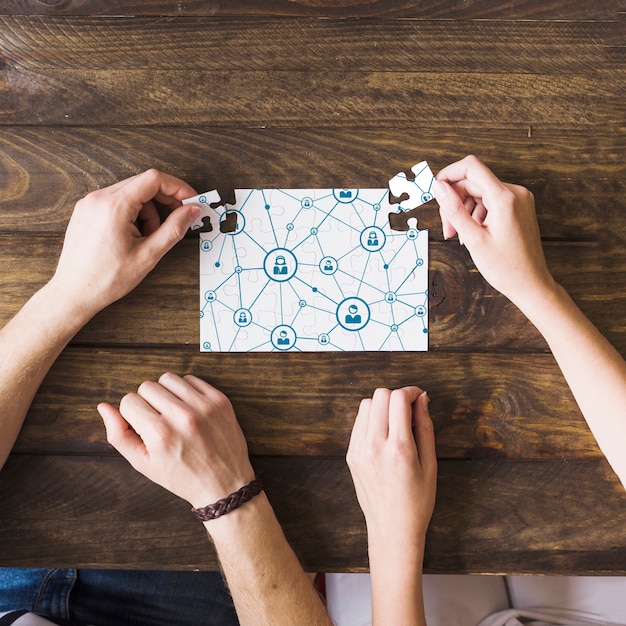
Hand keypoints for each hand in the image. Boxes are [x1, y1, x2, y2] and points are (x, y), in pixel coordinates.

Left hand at [50, 169, 200, 319]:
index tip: (191, 201)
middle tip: (179, 218)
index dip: (178, 188)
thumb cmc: (106, 278)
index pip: (154, 179)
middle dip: (165, 200)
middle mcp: (99, 198)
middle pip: (143, 184)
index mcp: (114, 206)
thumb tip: (191, 211)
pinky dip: (132, 214)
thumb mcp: (148, 255)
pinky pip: (117, 202)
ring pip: (131, 194)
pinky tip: (133, 236)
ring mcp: (89, 203)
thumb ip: (174, 229)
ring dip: (147, 211)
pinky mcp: (86, 211)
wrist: (74, 292)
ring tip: (147, 238)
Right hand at [97, 373, 255, 508]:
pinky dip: (186, 390)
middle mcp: (182, 416)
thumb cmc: (181, 476)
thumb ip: (119, 435)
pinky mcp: (220, 400)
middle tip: (158, 421)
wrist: (223, 484)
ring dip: (165, 392)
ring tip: (172, 412)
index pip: (129, 400)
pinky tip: (188, 408)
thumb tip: (103, 406)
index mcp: (160, 433)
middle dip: (147, 402)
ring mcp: (204, 406)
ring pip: (168, 378)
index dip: (131, 414)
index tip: (143, 427)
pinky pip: (192, 379)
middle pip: (147, 386)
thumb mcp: (143, 464)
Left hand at [346, 387, 436, 544]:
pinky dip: (371, 420)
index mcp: (399, 448)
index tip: (419, 397)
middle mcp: (375, 445)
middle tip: (408, 410)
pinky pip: (358, 423)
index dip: (411, 392)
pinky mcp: (351, 455)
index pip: (398, 399)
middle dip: (396, 396)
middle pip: (379, 396)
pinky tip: (383, 434)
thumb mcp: (430, 464)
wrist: (393, 528)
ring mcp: (359, 450)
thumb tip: (422, 398)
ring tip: (395, 423)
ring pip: (366, 405)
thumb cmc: (417, 500)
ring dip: (381, 406)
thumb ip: (425, 426)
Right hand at [433, 155, 555, 308]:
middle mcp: (515, 193)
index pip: (471, 167)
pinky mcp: (518, 207)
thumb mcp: (473, 239)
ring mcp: (518, 199)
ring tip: (459, 234)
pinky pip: (490, 200)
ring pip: (479, 192)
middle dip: (454, 202)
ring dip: (464, 209)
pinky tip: (472, 232)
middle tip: (448, 228)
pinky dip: (476, 213)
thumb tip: (439, 187)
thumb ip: (454, 210)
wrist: (531, 284)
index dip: (449, 175)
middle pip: (473, 182)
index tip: (436, 190)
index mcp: (505, 198)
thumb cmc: (506, 268)